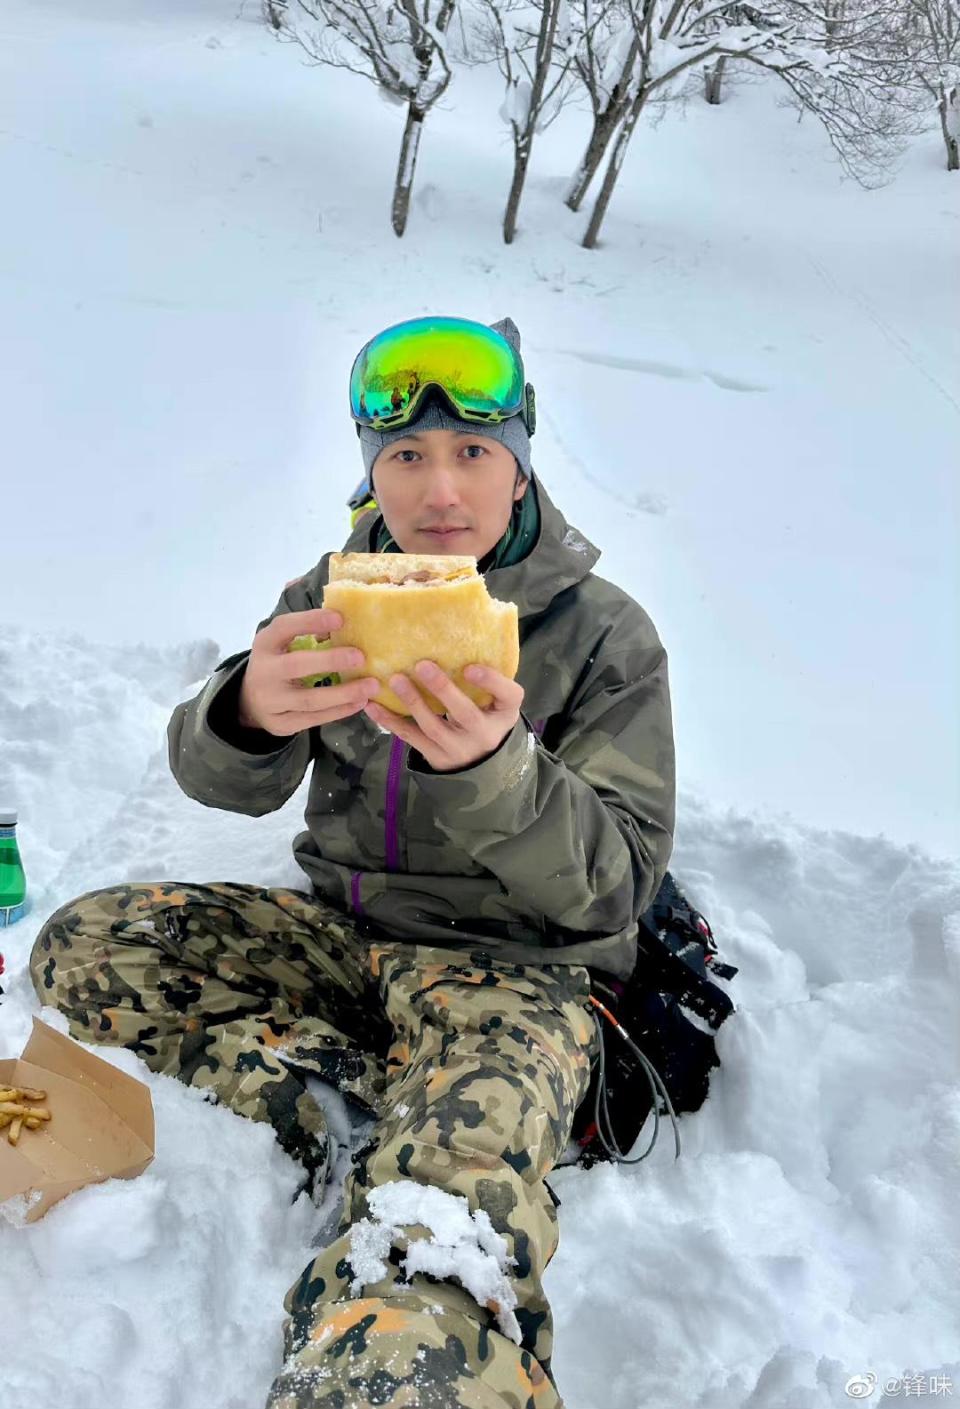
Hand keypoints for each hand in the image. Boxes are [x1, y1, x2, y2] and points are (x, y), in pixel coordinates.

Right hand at [237, 608, 379, 737]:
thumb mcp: (283, 643)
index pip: (285, 628)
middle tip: (360, 657)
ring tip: (371, 686)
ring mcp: (271, 701)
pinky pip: (313, 719)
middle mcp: (264, 672)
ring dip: (344, 693)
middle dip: (330, 661)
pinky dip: (339, 711)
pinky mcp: (280, 724)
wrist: (251, 700)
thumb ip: (308, 631)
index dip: (310, 621)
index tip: (340, 618)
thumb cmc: (279, 662)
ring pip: (310, 700)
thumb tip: (346, 622)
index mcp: (266, 644)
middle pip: (297, 666)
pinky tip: (359, 702)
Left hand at [364, 661, 524, 771]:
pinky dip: (390, 721)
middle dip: (443, 690)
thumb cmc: (485, 715)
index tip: (470, 667)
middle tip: (422, 665)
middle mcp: (485, 734)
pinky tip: (373, 705)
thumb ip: (484, 676)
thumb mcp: (495, 700)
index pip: (509, 695)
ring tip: (395, 680)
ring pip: (434, 727)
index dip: (491, 681)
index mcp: (505, 713)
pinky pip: (411, 738)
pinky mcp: (436, 757)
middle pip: (465, 713)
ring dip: (413, 702)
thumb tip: (455, 632)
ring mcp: (459, 749)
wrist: (479, 761)